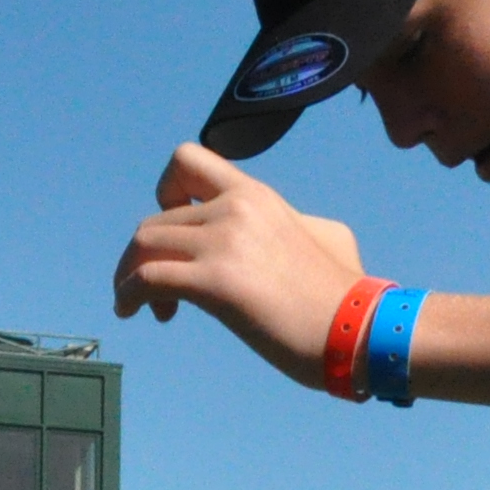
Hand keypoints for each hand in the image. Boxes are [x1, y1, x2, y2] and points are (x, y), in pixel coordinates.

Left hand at [111, 145, 367, 382]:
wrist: (361, 327)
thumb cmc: (349, 293)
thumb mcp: (325, 234)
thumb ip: (292, 222)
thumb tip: (293, 227)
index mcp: (255, 194)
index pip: (186, 162)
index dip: (165, 192)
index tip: (174, 229)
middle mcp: (234, 208)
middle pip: (154, 219)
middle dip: (146, 257)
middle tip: (164, 294)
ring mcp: (223, 242)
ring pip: (143, 245)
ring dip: (132, 276)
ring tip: (150, 308)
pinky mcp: (215, 283)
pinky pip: (146, 279)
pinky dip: (129, 294)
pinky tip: (134, 313)